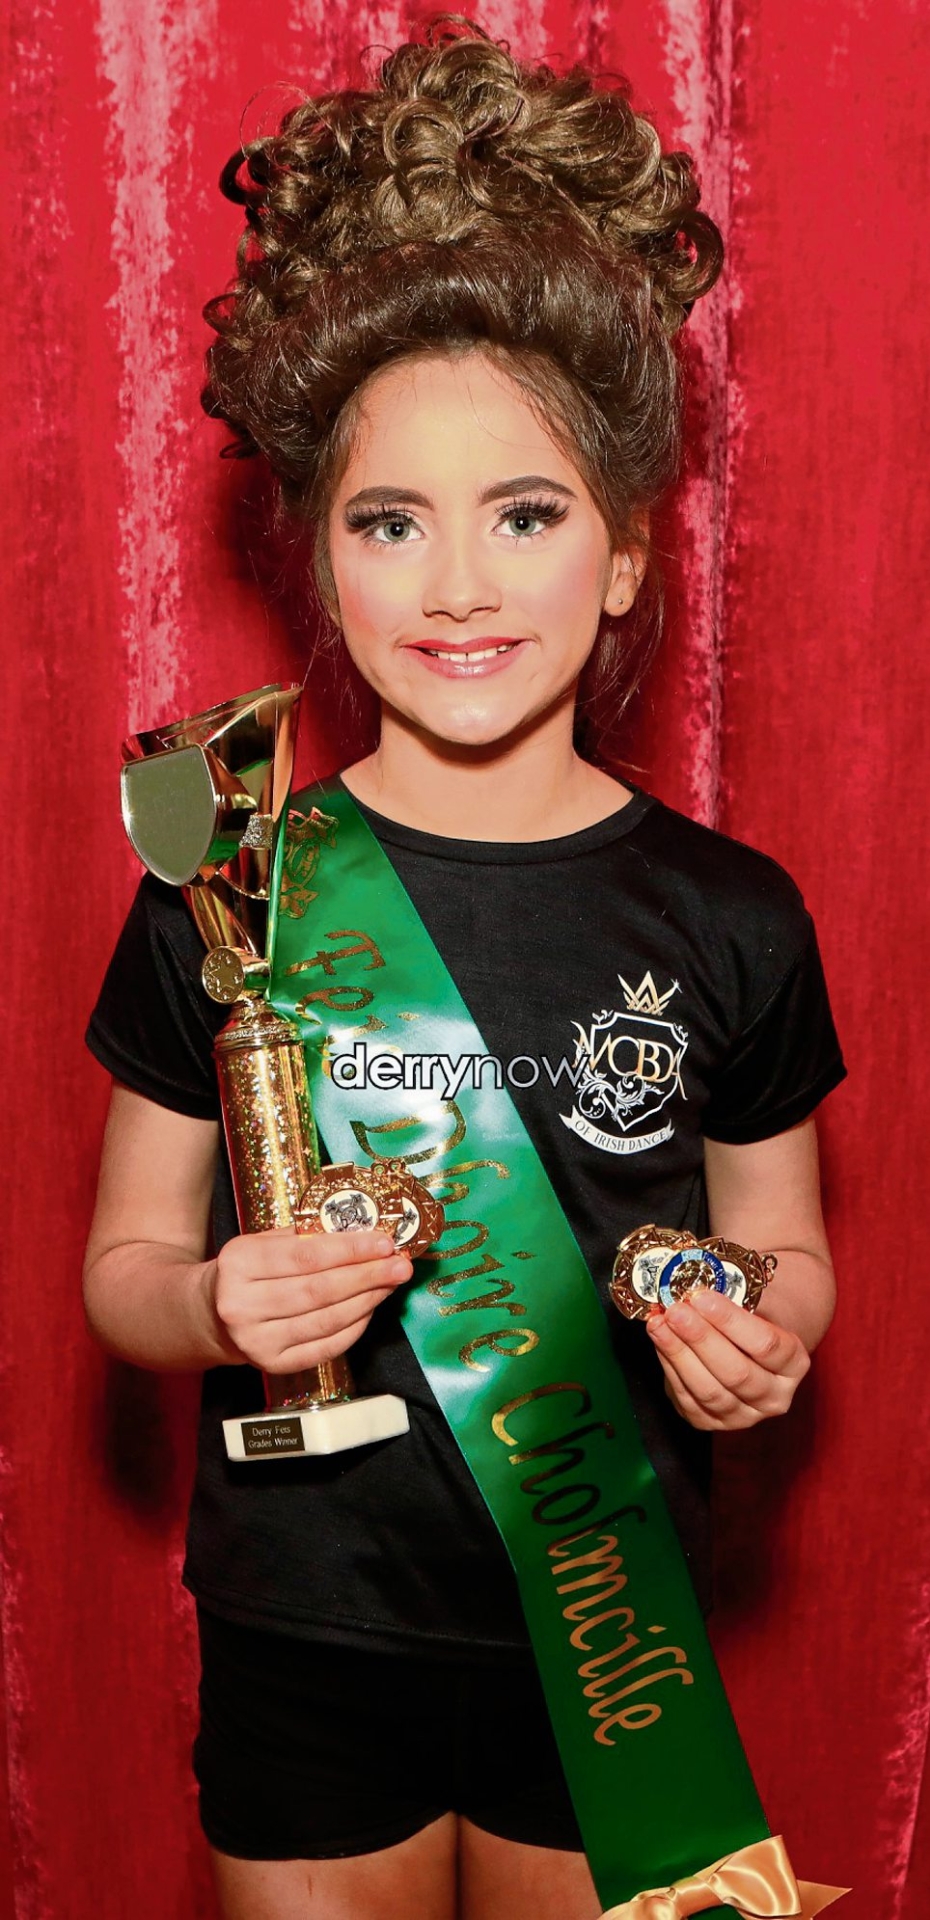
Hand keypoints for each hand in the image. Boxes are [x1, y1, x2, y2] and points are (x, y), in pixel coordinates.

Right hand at [210, 1227, 411, 1373]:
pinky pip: (325, 1346)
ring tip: (391, 1283)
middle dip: (367, 1276)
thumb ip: (307, 1236)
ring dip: (367, 1300)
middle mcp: (242, 1305)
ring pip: (326, 1320)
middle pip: (320, 1290)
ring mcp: (256, 1341)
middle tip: (400, 1265)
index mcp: (240, 1263)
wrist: (211, 1315)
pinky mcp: (273, 1365)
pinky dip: (354, 1327)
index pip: (306, 1256)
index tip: (385, 1243)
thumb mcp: (262, 1242)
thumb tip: (364, 1232)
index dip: (350, 1250)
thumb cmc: (246, 1271)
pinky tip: (370, 1308)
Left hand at [645, 1287, 810, 1430]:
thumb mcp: (757, 1305)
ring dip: (679, 1354)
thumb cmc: (753, 1319)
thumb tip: (693, 1289)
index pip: (766, 1345)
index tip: (702, 1297)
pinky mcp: (712, 1422)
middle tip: (676, 1311)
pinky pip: (688, 1398)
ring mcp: (744, 1416)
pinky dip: (670, 1367)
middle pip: (736, 1373)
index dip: (731, 1321)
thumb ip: (733, 1298)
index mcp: (794, 1364)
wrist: (749, 1347)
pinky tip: (660, 1340)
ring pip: (709, 1390)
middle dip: (701, 1339)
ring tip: (659, 1323)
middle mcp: (775, 1397)